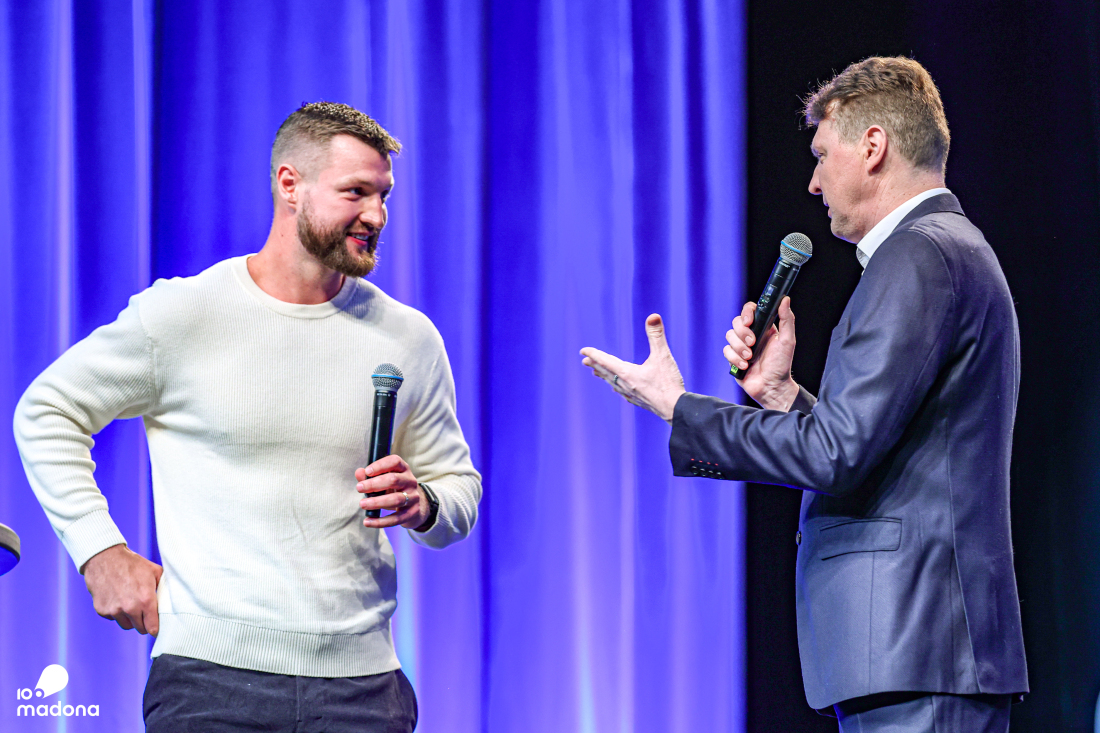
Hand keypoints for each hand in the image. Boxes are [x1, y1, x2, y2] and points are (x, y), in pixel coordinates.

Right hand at [81, 544, 161, 635]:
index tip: (156, 627)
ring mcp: (114, 610)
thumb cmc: (132, 564)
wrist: (104, 558)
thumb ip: (164, 586)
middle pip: (140, 628)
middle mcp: (130, 608)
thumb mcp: (154, 571)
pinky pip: (113, 618)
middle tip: (144, 613)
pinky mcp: (102, 610)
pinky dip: (116, 612)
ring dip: (130, 619)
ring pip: (126, 625)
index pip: (152, 627)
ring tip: (131, 604)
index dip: (155, 628)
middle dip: (143, 622)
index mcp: (146, 599)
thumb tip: (173, 597)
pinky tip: (117, 598)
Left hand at [356, 455, 429, 528]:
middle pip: (394, 480)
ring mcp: (413, 497)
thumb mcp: (384, 481)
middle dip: (374, 484)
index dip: (380, 465)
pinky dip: (380, 521)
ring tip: (362, 504)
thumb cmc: (394, 490)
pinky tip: (368, 522)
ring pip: (396, 499)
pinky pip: (396, 518)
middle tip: (359, 488)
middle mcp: (410, 481)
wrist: (414, 506)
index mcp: (403, 469)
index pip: (395, 461)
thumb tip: (359, 473)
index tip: (367, 472)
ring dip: (377, 502)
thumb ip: (370, 477)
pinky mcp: (412, 513)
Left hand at [580, 313, 685, 422]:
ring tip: (597, 373)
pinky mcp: (638, 401)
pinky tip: (617, 389)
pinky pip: (622, 392)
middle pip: (606, 372)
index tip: (583, 351)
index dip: (594, 354)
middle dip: (595, 365)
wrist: (675, 410)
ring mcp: (631, 395)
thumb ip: (657, 335)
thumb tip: (653, 316)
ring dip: (604, 376)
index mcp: (627, 373)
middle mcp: (625, 384)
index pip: (606, 361)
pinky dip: (615, 386)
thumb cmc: (669, 383)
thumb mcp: (663, 356)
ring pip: (613, 383)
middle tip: (585, 361)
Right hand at [725, 296, 799, 410]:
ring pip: (729, 336)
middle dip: (743, 333)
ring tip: (750, 358)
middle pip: (736, 322)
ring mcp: (741, 346)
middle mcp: (751, 335)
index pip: (750, 310)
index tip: (748, 321)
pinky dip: (735, 359)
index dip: (746, 313)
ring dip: (739, 348)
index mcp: (764, 327)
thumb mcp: (788, 340)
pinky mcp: (733, 358)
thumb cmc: (782, 365)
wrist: (772, 387)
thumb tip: (785, 299)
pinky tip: (745, 366)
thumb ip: (787, 319)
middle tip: (752, 343)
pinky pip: (726, 351)